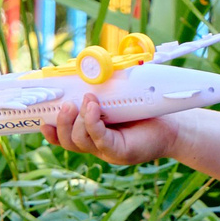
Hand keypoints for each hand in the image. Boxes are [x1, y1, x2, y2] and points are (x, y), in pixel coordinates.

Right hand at [42, 91, 177, 165]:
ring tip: (86, 101)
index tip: (43, 119)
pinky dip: (92, 122)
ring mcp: (108, 151)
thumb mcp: (120, 102)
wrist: (176, 127)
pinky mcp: (120, 151)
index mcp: (94, 136)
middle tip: (66, 104)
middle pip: (69, 140)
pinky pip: (99, 138)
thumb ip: (104, 94)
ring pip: (80, 140)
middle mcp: (98, 146)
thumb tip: (90, 69)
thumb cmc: (148, 112)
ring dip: (77, 120)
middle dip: (62, 123)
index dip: (52, 132)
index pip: (66, 139)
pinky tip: (93, 108)